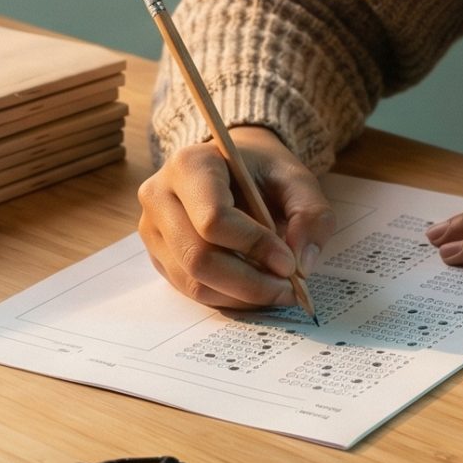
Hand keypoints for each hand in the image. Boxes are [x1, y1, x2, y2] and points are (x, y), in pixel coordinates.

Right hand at [136, 125, 333, 308]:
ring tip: (276, 290)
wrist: (229, 167)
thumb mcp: (296, 179)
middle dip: (249, 282)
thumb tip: (302, 264)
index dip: (254, 246)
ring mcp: (152, 228)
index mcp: (190, 164)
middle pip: (198, 257)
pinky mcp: (157, 255)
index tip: (289, 263)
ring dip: (241, 296)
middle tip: (288, 289)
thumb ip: (310, 215)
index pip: (213, 219)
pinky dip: (228, 297)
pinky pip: (190, 289)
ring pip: (193, 281)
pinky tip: (254, 289)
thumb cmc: (260, 171)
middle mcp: (160, 195)